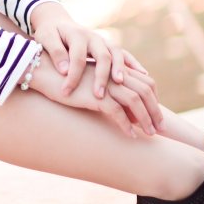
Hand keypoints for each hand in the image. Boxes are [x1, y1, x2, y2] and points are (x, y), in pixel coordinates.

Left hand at [29, 0, 153, 101]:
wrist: (58, 22)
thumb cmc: (49, 34)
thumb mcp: (45, 38)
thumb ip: (55, 52)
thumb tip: (64, 70)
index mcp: (77, 35)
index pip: (77, 56)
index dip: (72, 74)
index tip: (66, 91)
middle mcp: (94, 37)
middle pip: (102, 55)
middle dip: (101, 76)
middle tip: (98, 95)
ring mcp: (104, 41)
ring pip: (117, 54)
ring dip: (120, 70)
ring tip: (119, 85)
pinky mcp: (110, 47)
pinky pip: (126, 55)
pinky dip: (135, 65)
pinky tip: (144, 78)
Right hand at [30, 54, 163, 137]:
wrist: (42, 71)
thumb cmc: (65, 78)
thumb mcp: (90, 81)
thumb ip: (106, 88)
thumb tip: (120, 107)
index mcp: (114, 68)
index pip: (144, 80)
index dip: (153, 97)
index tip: (156, 114)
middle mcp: (112, 73)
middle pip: (144, 89)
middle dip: (154, 110)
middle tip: (160, 128)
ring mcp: (104, 82)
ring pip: (134, 100)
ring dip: (145, 118)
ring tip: (149, 134)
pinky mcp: (93, 94)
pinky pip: (116, 110)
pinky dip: (126, 123)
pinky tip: (130, 135)